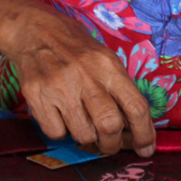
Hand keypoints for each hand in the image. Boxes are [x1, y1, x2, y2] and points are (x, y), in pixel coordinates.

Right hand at [0, 5, 156, 155]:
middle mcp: (85, 76)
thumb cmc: (78, 51)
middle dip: (113, 144)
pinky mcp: (35, 95)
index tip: (145, 148)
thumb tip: (137, 131)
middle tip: (110, 145)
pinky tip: (61, 116)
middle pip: (109, 125)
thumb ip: (121, 92)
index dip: (144, 134)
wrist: (36, 32)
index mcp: (108, 66)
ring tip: (83, 123)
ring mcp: (58, 86)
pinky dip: (62, 131)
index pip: (136, 106)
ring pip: (83, 134)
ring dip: (87, 138)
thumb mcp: (106, 61)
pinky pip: (56, 133)